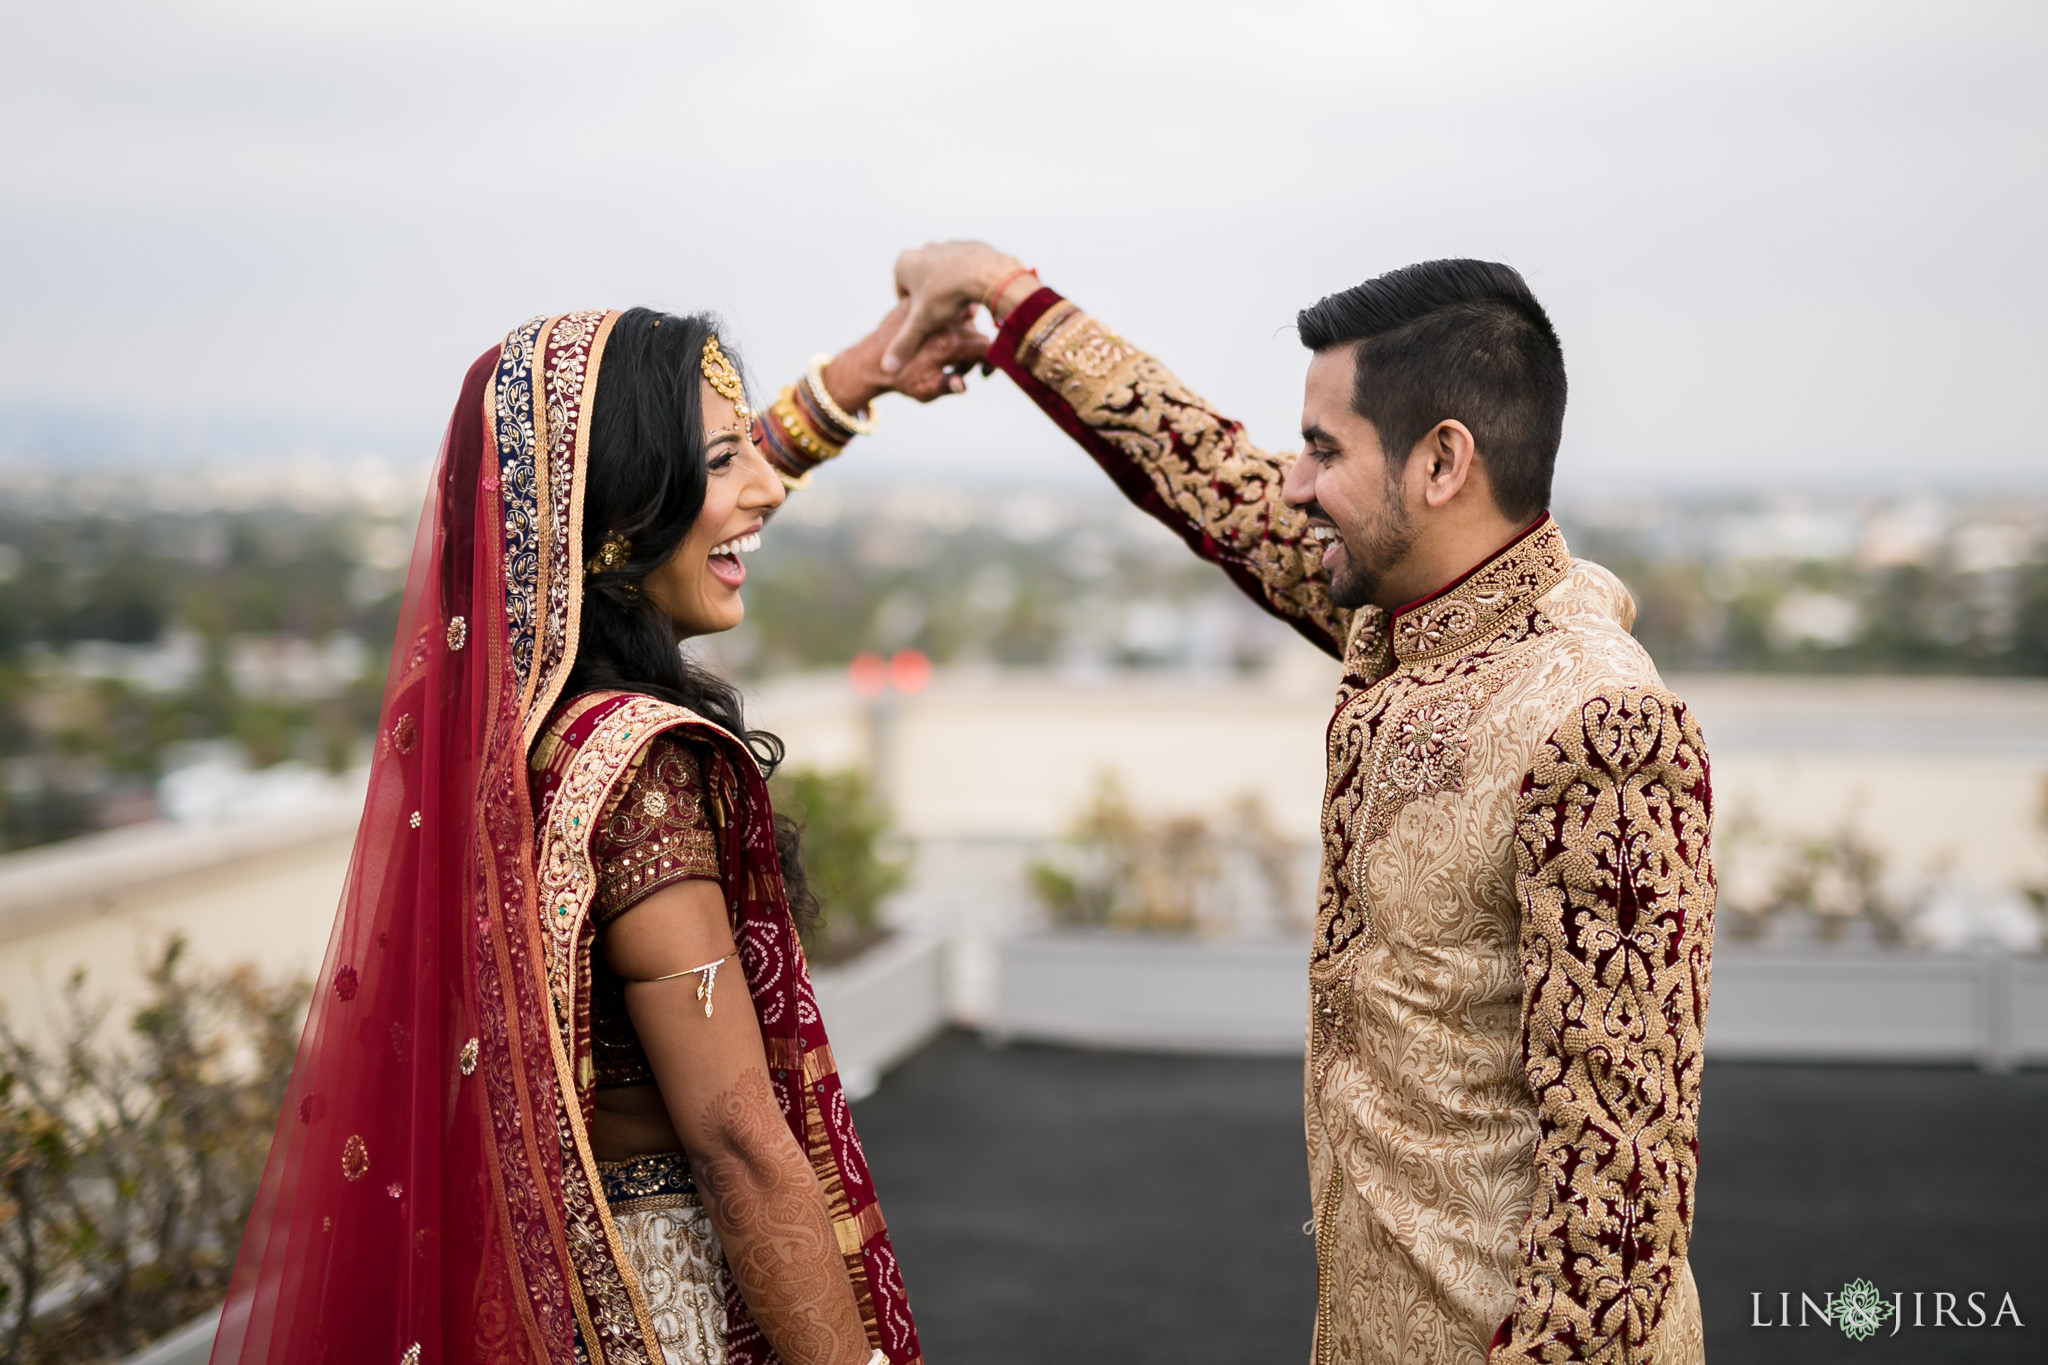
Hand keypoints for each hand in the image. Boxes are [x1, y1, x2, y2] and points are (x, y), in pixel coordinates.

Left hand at [822, 296, 989, 413]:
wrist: (870, 363)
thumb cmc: (900, 380)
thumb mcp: (924, 390)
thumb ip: (947, 386)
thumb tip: (963, 385)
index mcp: (949, 345)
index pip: (986, 347)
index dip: (990, 360)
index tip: (982, 373)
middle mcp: (944, 324)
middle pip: (976, 333)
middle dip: (974, 351)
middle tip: (958, 367)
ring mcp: (932, 311)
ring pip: (963, 318)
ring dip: (963, 334)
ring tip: (948, 352)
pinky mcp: (919, 303)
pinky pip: (943, 307)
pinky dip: (949, 318)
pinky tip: (939, 335)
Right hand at [881, 240, 1027, 374]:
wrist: (986, 272)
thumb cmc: (948, 295)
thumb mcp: (923, 324)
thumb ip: (904, 344)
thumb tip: (886, 368)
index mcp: (904, 264)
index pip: (903, 294)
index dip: (914, 313)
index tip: (927, 322)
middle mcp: (923, 250)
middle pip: (925, 285)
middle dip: (934, 303)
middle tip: (945, 316)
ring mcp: (947, 245)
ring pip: (945, 277)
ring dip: (951, 292)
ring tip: (961, 306)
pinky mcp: (968, 245)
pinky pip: (965, 269)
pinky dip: (968, 282)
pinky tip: (974, 294)